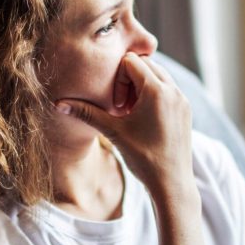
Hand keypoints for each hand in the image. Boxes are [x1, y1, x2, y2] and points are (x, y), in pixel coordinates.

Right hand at [55, 53, 193, 196]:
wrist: (172, 183)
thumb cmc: (142, 158)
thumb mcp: (113, 132)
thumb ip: (86, 113)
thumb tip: (58, 104)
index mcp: (156, 90)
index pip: (131, 61)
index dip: (117, 78)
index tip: (115, 105)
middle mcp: (174, 90)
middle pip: (146, 64)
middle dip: (129, 79)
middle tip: (120, 107)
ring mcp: (182, 99)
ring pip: (158, 75)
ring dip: (141, 86)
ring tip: (131, 112)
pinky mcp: (186, 109)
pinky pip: (168, 89)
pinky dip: (153, 95)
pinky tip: (143, 118)